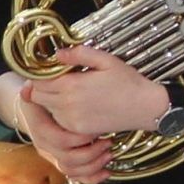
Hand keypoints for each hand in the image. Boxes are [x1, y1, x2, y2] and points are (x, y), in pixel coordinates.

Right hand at [0, 71, 112, 183]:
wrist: (37, 104)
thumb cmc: (46, 92)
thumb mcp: (42, 85)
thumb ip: (41, 85)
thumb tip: (27, 88)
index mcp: (39, 127)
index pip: (60, 140)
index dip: (81, 138)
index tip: (97, 129)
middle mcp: (44, 145)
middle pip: (67, 158)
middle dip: (92, 152)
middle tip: (108, 141)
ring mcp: (52, 155)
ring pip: (71, 170)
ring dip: (93, 164)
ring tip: (109, 152)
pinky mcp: (61, 162)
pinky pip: (75, 178)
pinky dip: (92, 178)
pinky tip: (106, 172)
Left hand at [25, 44, 178, 137]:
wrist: (145, 107)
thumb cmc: (128, 82)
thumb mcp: (106, 60)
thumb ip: (79, 54)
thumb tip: (58, 53)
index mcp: (71, 85)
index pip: (39, 81)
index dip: (39, 74)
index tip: (47, 70)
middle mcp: (67, 104)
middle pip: (38, 96)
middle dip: (42, 87)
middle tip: (55, 80)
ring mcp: (72, 120)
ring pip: (47, 109)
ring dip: (50, 100)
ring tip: (67, 91)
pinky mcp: (78, 130)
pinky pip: (59, 121)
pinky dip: (61, 113)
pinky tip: (75, 104)